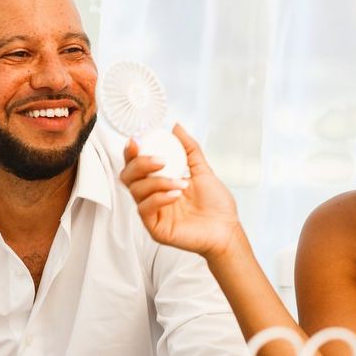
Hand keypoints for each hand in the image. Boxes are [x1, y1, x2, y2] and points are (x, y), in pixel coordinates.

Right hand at [120, 124, 242, 258]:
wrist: (227, 229)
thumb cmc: (216, 205)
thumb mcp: (203, 170)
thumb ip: (189, 149)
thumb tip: (176, 127)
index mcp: (160, 181)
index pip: (136, 165)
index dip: (131, 153)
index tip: (136, 141)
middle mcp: (152, 195)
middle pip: (128, 176)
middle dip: (140, 164)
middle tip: (159, 161)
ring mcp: (153, 212)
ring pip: (136, 191)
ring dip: (158, 182)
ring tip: (182, 183)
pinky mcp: (155, 227)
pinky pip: (145, 209)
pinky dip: (158, 198)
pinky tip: (175, 195)